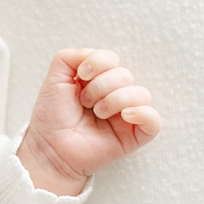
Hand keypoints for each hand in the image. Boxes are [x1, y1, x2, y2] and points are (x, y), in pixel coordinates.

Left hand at [17, 48, 160, 194]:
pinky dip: (142, 113)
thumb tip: (92, 54)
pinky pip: (154, 120)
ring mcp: (128, 115)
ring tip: (98, 113)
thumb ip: (70, 57)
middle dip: (100, 87)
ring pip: (141, 94)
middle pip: (125, 75)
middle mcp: (116, 94)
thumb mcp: (54, 79)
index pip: (112, 58)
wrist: (49, 149)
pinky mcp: (135, 135)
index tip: (81, 76)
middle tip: (85, 103)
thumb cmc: (52, 117)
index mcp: (100, 79)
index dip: (98, 63)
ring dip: (115, 100)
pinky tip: (125, 115)